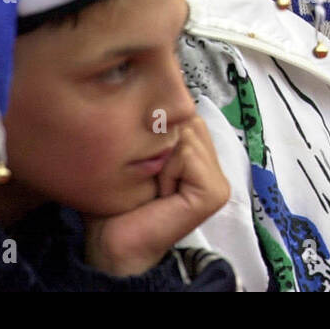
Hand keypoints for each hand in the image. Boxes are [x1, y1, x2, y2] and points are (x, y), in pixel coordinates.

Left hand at [83, 116, 229, 277]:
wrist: (111, 242)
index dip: (159, 130)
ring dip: (161, 158)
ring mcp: (218, 181)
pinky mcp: (214, 193)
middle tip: (150, 178)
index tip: (145, 164)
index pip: (186, 114)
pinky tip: (161, 195)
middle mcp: (215, 166)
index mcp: (199, 154)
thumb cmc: (116, 201)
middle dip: (161, 142)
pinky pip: (187, 155)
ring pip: (187, 134)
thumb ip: (158, 126)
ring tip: (154, 187)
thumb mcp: (140, 152)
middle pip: (188, 120)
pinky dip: (167, 171)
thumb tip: (163, 86)